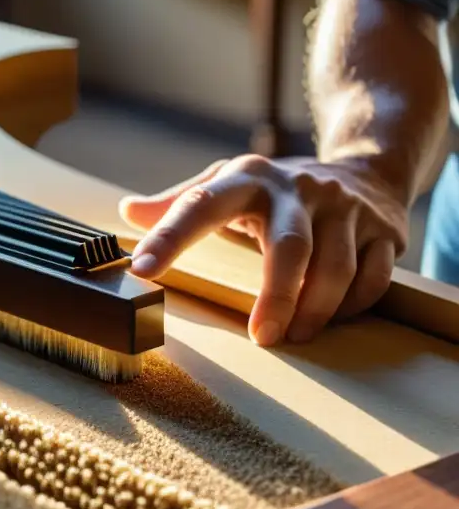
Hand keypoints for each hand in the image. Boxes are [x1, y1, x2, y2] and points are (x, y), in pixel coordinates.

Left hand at [118, 155, 407, 345]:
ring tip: (296, 335)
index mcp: (246, 178)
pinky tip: (331, 319)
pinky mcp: (382, 229)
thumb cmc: (276, 190)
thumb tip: (127, 211)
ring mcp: (343, 208)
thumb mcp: (226, 183)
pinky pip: (372, 278)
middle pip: (289, 246)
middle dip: (275, 295)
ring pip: (336, 267)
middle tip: (262, 338)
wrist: (364, 170)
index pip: (199, 206)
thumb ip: (178, 202)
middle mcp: (296, 190)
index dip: (169, 238)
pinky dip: (351, 306)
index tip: (140, 271)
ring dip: (316, 309)